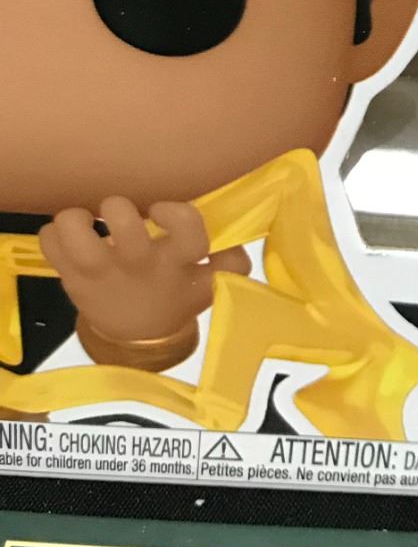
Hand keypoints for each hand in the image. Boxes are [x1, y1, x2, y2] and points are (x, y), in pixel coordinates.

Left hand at [39, 198, 248, 348]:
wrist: (135, 337)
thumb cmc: (172, 295)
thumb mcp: (206, 285)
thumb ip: (229, 263)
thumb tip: (238, 247)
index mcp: (175, 262)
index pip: (186, 229)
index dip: (174, 212)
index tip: (161, 209)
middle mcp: (138, 264)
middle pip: (124, 225)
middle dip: (119, 208)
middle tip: (119, 211)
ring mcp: (101, 273)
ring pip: (78, 235)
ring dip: (77, 219)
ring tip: (85, 220)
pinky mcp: (71, 278)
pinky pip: (49, 242)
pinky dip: (53, 233)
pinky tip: (67, 236)